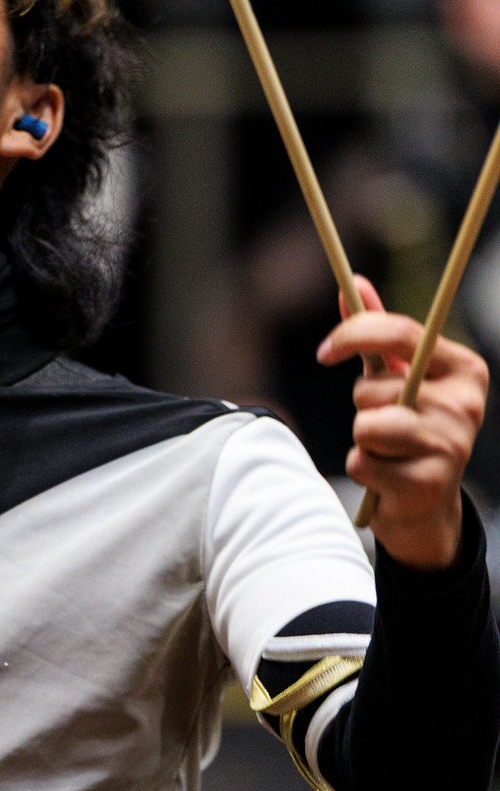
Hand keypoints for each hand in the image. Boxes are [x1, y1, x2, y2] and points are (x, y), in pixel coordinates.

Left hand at [317, 275, 487, 568]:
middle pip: (375, 387)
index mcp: (464, 369)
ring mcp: (451, 445)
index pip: (404, 334)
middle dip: (363, 405)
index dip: (355, 335)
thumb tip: (355, 283)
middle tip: (384, 423)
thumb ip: (377, 334)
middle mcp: (465, 405)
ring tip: (385, 451)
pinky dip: (362, 471)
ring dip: (362, 440)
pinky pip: (363, 463)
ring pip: (366, 426)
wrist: (426, 507)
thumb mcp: (398, 378)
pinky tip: (386, 479)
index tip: (324, 352)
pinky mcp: (428, 483)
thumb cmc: (409, 432)